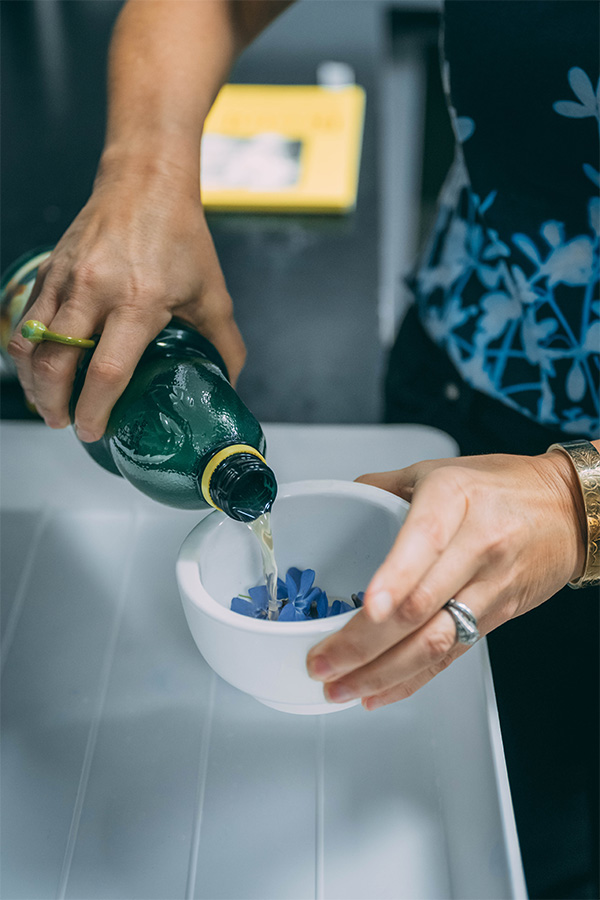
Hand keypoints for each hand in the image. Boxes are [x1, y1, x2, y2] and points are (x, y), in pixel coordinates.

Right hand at [7, 154, 245, 440]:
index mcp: (139, 302)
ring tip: (48, 403)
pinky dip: (27, 350)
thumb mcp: (212, 293)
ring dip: (34, 382)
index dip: (95, 409)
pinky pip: (27, 319)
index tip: (94, 431)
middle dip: (54, 404)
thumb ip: (224, 343)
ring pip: (32, 343)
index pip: (107, 370)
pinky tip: (40, 367)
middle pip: (57, 363)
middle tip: (64, 423)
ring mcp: (66, 279)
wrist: (145, 181)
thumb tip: (228, 383)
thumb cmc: (181, 236)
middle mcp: (95, 291)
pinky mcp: (49, 270)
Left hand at [306, 451, 585, 709]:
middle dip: (365, 643)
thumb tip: (338, 499)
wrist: (568, 511)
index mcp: (454, 499)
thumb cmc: (501, 486)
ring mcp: (489, 586)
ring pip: (435, 641)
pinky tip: (378, 692)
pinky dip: (412, 680)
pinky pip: (451, 656)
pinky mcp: (497, 618)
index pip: (424, 541)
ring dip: (382, 673)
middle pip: (421, 605)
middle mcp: (476, 545)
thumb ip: (384, 485)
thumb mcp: (439, 470)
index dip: (395, 578)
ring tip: (340, 687)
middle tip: (322, 661)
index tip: (368, 607)